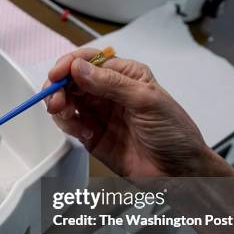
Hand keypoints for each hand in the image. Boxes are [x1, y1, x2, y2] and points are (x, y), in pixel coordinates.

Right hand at [45, 48, 220, 176]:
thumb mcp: (146, 101)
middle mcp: (109, 91)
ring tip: (65, 115)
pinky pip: (70, 124)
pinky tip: (83, 133)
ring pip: (67, 101)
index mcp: (125, 75)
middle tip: (55, 100)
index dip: (70, 65)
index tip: (57, 75)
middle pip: (72, 80)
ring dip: (60, 106)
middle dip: (59, 87)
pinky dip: (68, 126)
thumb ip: (111, 83)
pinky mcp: (91, 135)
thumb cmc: (174, 133)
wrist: (178, 173)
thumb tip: (79, 68)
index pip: (90, 61)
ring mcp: (99, 113)